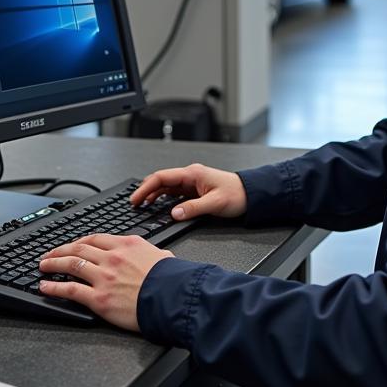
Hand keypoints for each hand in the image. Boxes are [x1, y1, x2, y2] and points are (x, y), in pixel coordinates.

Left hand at [38, 233, 173, 331]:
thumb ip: (153, 254)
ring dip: (53, 264)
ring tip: (43, 266)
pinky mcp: (99, 298)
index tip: (73, 245)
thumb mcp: (163, 256)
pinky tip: (45, 287)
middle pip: (78, 249)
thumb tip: (158, 256)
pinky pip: (70, 290)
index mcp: (127, 245)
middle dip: (60, 251)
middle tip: (50, 254)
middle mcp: (112, 257)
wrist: (174, 297)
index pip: (96, 239)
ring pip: (70, 265)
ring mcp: (104, 277)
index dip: (80, 242)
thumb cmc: (172, 280)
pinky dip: (54, 288)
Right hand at [130, 163, 247, 222]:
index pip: (162, 177)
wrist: (251, 194)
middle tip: (134, 204)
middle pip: (161, 181)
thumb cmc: (237, 194)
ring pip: (166, 187)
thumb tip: (174, 213)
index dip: (145, 188)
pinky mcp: (195, 191)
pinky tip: (159, 206)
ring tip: (142, 206)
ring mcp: (192, 183)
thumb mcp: (214, 203)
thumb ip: (192, 208)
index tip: (135, 199)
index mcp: (192, 174)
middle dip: (145, 191)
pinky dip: (164, 199)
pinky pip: (175, 193)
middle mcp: (190, 176)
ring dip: (154, 195)